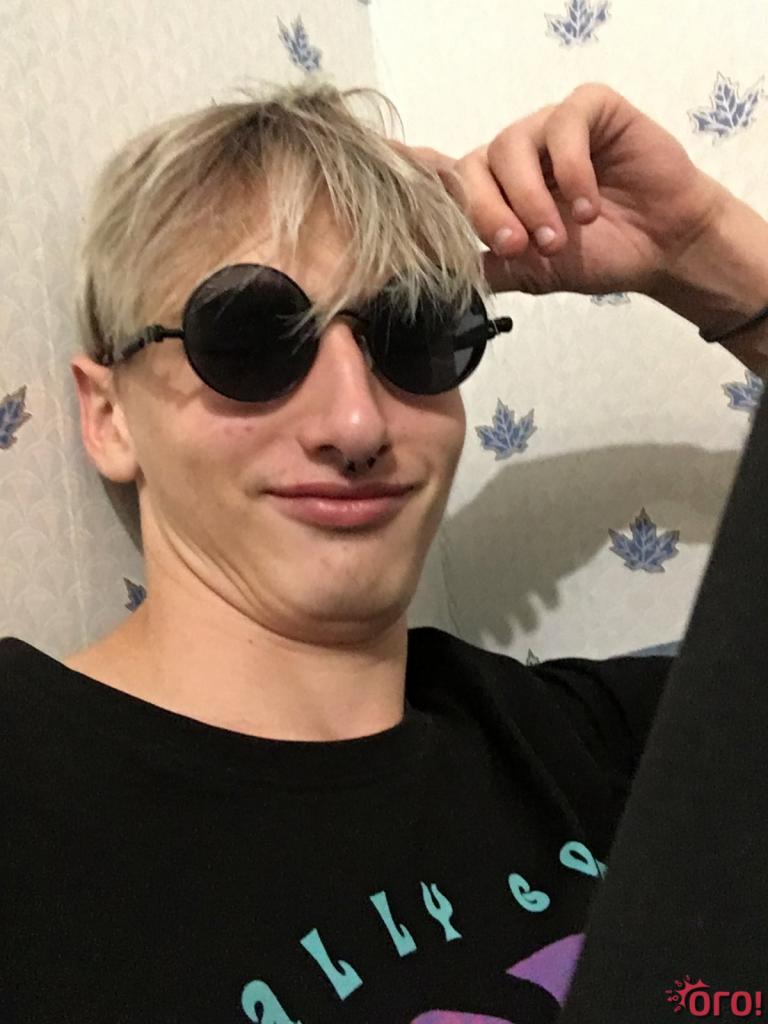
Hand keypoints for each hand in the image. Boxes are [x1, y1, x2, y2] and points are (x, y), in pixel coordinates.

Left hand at [406, 83, 730, 297]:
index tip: (386, 168)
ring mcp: (549, 127)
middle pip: (472, 165)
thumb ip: (489, 269)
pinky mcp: (591, 108)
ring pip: (511, 145)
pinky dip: (570, 169)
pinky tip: (587, 205)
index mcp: (493, 189)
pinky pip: (564, 125)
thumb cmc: (597, 256)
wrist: (661, 249)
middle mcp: (513, 154)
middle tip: (519, 247)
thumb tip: (441, 278)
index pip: (445, 177)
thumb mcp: (532, 274)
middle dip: (489, 211)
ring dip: (531, 197)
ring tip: (560, 236)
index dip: (416, 172)